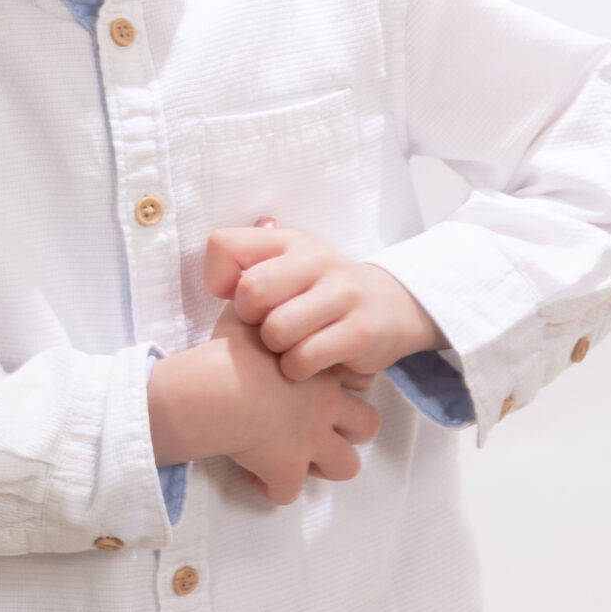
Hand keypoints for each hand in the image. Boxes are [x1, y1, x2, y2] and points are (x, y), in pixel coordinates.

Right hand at [148, 306, 380, 505]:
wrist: (218, 386)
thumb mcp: (248, 315)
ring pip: (346, 466)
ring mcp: (311, 441)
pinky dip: (274, 487)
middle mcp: (326, 407)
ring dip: (326, 464)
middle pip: (367, 424)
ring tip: (300, 457)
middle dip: (351, 428)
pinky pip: (287, 492)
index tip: (322, 380)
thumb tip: (246, 294)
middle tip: (320, 424)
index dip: (348, 381)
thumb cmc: (230, 350)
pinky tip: (257, 477)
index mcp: (323, 370)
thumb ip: (260, 308)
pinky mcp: (286, 469)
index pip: (360, 377)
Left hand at [204, 220, 442, 382]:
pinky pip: (304, 358)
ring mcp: (343, 294)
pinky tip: (306, 365)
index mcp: (288, 241)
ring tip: (288, 348)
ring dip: (275, 351)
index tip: (239, 298)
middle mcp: (316, 260)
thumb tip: (218, 280)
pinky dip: (297, 370)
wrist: (392, 306)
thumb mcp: (288, 265)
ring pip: (277, 330)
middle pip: (251, 291)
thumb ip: (247, 265)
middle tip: (266, 329)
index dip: (218, 279)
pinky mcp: (360, 331)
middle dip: (250, 320)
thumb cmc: (321, 292)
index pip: (224, 245)